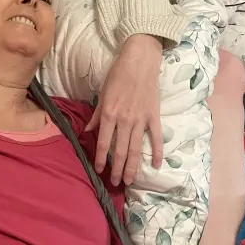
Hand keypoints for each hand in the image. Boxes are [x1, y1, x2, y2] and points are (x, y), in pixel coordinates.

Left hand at [85, 34, 162, 185]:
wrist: (140, 61)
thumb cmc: (117, 75)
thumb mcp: (102, 94)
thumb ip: (96, 115)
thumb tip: (87, 131)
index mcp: (109, 114)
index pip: (104, 143)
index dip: (101, 159)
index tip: (99, 171)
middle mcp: (124, 120)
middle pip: (120, 151)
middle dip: (117, 169)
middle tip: (114, 183)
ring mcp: (141, 120)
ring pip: (136, 149)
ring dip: (132, 167)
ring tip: (129, 181)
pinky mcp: (154, 116)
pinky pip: (156, 137)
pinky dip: (157, 152)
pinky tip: (155, 165)